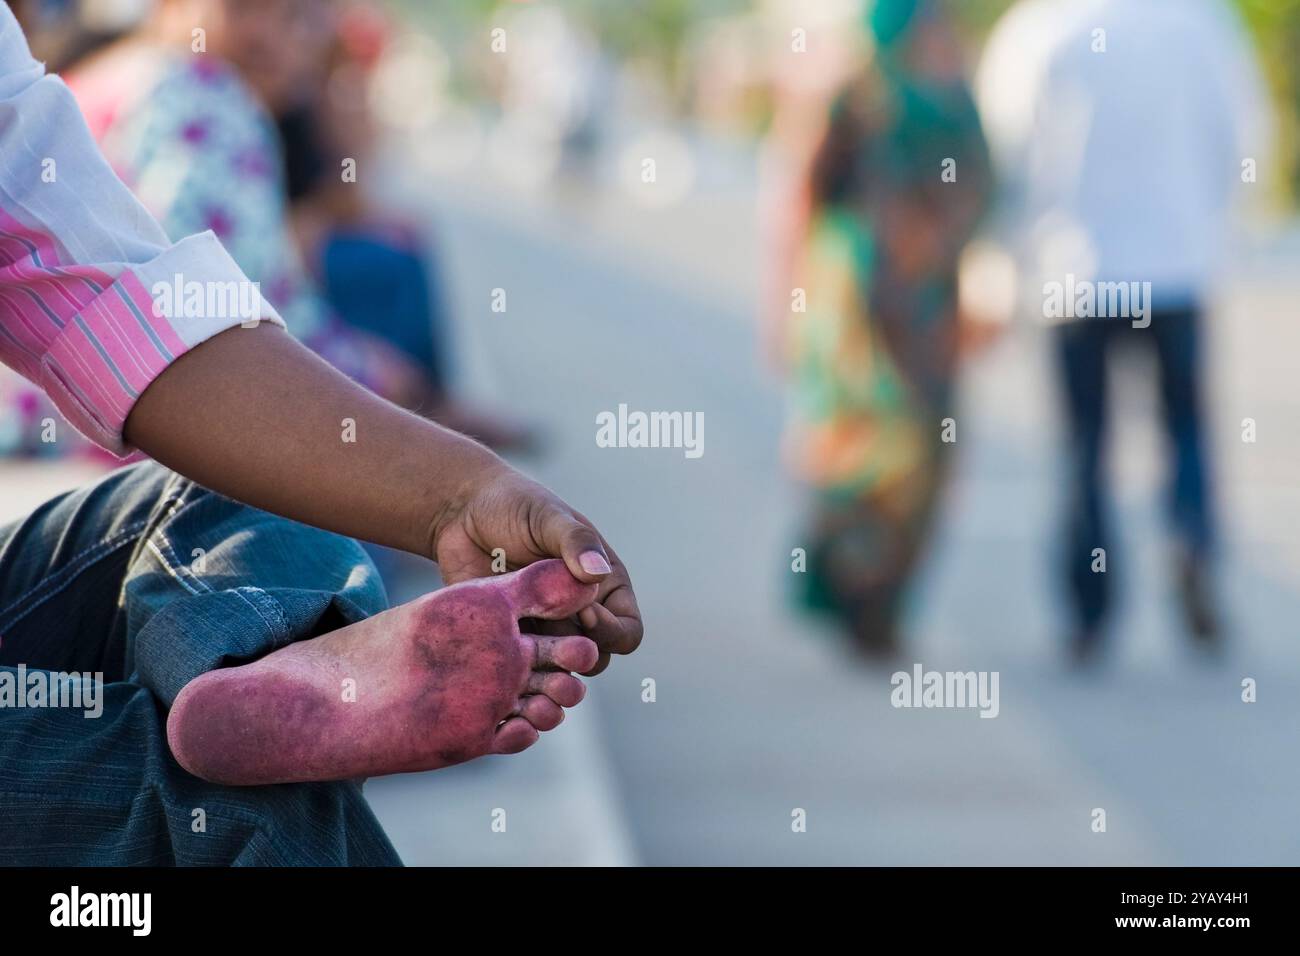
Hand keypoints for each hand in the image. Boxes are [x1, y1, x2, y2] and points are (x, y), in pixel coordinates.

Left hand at [431, 464, 642, 674]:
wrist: (461, 512)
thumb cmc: (514, 505)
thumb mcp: (548, 516)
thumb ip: (575, 542)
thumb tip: (598, 573)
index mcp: (603, 586)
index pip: (627, 631)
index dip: (610, 631)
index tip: (582, 610)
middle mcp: (578, 613)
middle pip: (596, 659)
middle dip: (576, 652)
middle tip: (547, 626)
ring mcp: (543, 628)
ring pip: (558, 670)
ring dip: (546, 668)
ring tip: (522, 650)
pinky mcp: (509, 638)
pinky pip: (520, 669)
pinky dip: (516, 671)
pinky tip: (499, 658)